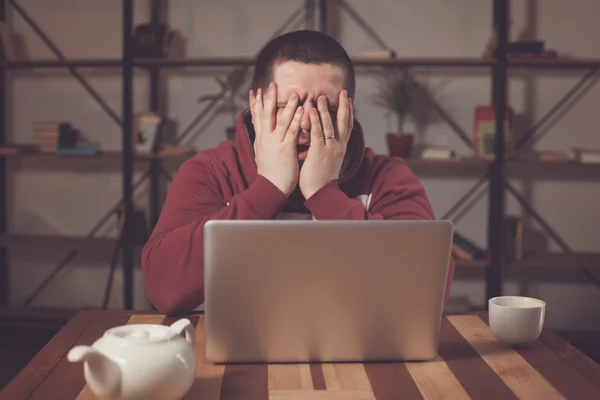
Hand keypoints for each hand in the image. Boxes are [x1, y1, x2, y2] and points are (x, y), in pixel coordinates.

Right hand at [250, 82, 302, 196]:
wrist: (270, 187)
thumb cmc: (269, 173)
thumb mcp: (262, 154)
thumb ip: (264, 141)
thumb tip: (262, 133)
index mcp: (261, 139)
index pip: (257, 117)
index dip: (256, 103)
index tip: (255, 90)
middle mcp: (266, 138)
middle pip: (266, 114)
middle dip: (269, 98)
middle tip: (271, 84)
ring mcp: (275, 143)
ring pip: (281, 121)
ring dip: (287, 106)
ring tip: (294, 93)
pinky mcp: (285, 149)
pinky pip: (291, 132)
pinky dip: (296, 120)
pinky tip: (301, 111)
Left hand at [299, 90, 353, 199]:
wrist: (322, 193)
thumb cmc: (322, 179)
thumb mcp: (329, 161)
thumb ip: (328, 148)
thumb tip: (324, 140)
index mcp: (341, 148)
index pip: (348, 126)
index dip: (349, 112)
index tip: (349, 100)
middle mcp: (338, 146)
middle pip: (343, 122)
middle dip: (343, 106)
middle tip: (344, 92)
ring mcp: (329, 148)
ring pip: (329, 125)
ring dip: (325, 109)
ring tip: (321, 97)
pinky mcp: (319, 152)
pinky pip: (317, 133)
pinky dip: (315, 120)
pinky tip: (312, 110)